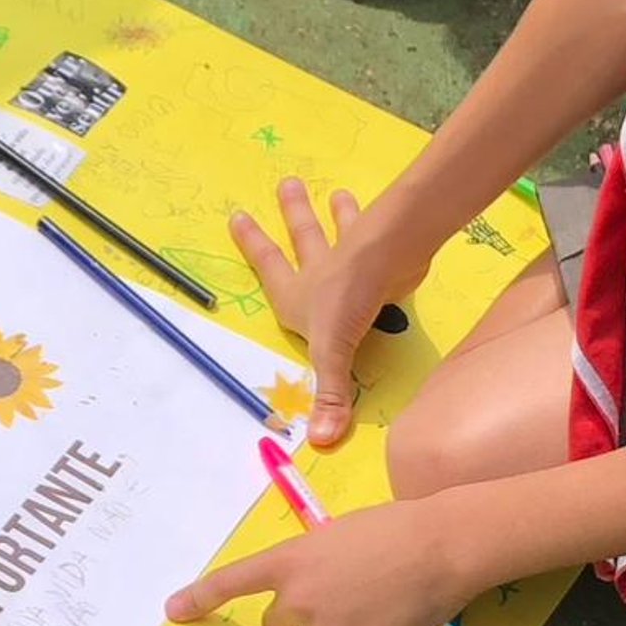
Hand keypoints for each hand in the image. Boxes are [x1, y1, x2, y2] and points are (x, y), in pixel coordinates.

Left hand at [166, 499, 470, 625]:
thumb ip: (309, 566)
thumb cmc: (395, 531)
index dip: (200, 598)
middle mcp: (297, 597)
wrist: (442, 544)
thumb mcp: (335, 537)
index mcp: (289, 560)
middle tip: (340, 606)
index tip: (173, 612)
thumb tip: (303, 600)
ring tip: (361, 623)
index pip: (232, 581)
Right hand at [229, 179, 425, 446]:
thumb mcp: (331, 352)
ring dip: (336, 214)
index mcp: (295, 296)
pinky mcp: (380, 256)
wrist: (388, 262)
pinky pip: (372, 237)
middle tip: (287, 185)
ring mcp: (348, 260)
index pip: (269, 268)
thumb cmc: (346, 302)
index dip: (253, 246)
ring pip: (338, 231)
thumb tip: (320, 441)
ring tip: (336, 193)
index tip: (237, 216)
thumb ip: (328, 395)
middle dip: (292, 215)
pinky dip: (373, 225)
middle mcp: (317, 274)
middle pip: (301, 239)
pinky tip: (379, 217)